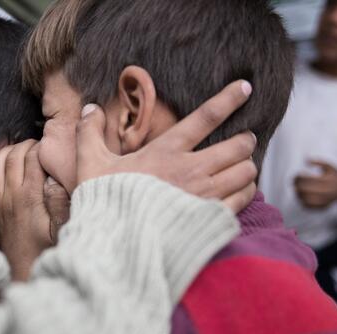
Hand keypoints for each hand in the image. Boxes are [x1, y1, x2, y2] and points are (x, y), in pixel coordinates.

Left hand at [0, 141, 67, 280]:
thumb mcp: (62, 227)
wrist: (28, 274)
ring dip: (4, 153)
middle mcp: (11, 199)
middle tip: (36, 143)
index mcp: (30, 198)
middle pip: (13, 159)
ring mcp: (0, 206)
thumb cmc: (50, 252)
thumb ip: (59, 202)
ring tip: (16, 147)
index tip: (50, 145)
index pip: (32, 160)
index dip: (40, 148)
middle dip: (24, 145)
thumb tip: (54, 179)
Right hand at [75, 80, 257, 212]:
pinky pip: (243, 200)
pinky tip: (240, 190)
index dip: (228, 99)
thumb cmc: (103, 202)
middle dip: (245, 140)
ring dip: (247, 166)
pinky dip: (247, 191)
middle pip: (237, 146)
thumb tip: (90, 107)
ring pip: (246, 172)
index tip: (245, 87)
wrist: (113, 243)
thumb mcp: (90, 163)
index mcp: (165, 152)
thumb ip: (89, 132)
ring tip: (242, 165)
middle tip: (243, 140)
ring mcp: (203, 196)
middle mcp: (191, 171)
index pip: (205, 117)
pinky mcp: (209, 219)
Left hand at [295, 161, 336, 209]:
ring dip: (297, 194)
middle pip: (304, 189)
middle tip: (293, 182)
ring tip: (296, 189)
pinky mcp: (322, 206)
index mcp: (327, 180)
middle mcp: (326, 190)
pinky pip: (308, 206)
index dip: (297, 177)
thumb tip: (306, 159)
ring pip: (304, 199)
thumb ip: (318, 162)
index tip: (296, 175)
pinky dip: (301, 202)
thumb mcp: (330, 167)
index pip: (306, 179)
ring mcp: (324, 200)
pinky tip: (300, 197)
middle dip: (296, 185)